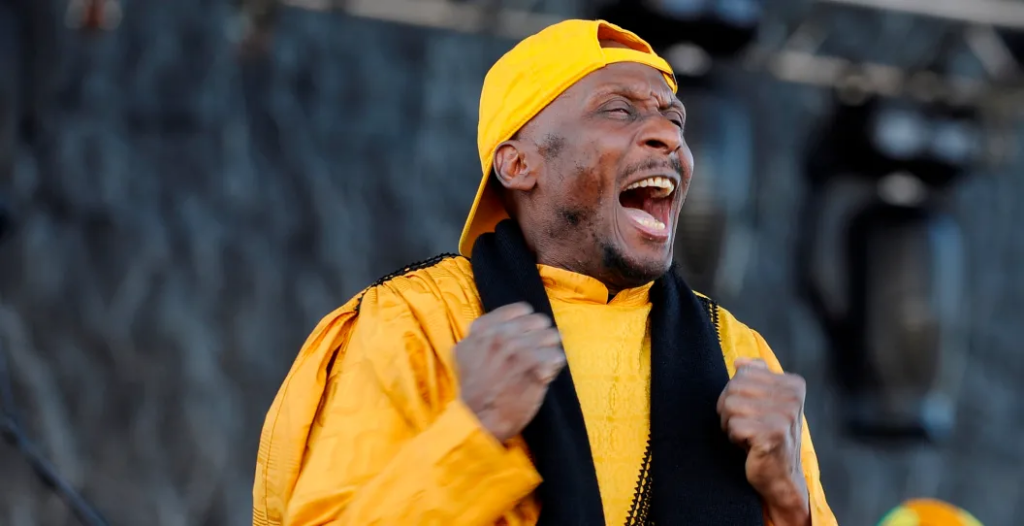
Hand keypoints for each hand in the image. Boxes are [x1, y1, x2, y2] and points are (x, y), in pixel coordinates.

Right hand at [456, 302, 565, 442]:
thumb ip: (481, 334)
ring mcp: (520, 351)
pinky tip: (542, 377)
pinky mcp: (537, 369)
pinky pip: (558, 358)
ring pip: (553, 337)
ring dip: (549, 350)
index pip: (523, 310)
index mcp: (484, 329)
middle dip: (541, 336)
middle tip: (536, 352)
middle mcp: (502, 335)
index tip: (527, 335)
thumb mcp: (464, 352)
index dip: (527, 323)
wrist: (478, 419)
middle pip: (541, 322)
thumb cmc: (473, 388)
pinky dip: (553, 368)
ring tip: (539, 365)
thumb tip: (500, 325)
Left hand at [717, 358, 810, 525]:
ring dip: (730, 424)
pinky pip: (733, 426)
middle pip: (733, 387)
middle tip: (745, 426)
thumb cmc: (769, 436)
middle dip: (729, 409)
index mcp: (794, 384)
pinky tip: (749, 446)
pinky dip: (734, 438)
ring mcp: (785, 415)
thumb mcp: (767, 402)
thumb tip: (739, 361)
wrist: (781, 477)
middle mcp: (793, 397)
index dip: (736, 393)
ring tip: (747, 436)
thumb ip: (756, 377)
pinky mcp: (772, 434)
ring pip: (730, 405)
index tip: (752, 412)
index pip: (742, 372)